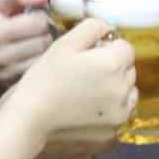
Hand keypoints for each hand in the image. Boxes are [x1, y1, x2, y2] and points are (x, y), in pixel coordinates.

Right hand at [0, 0, 55, 85]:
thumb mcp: (0, 6)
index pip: (39, 23)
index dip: (41, 17)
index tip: (35, 17)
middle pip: (43, 41)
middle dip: (44, 33)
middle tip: (36, 31)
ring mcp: (4, 72)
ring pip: (42, 57)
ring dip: (43, 48)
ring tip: (33, 42)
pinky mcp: (9, 83)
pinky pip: (35, 70)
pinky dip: (37, 61)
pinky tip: (29, 55)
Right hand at [14, 18, 136, 146]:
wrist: (30, 117)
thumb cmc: (46, 77)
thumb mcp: (66, 42)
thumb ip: (93, 28)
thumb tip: (108, 28)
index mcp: (114, 63)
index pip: (125, 47)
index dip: (107, 47)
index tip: (89, 54)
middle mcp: (123, 88)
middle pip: (128, 69)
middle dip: (113, 66)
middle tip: (85, 71)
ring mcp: (120, 112)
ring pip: (128, 91)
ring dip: (115, 86)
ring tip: (88, 90)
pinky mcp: (112, 130)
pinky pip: (120, 111)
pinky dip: (111, 107)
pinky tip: (88, 106)